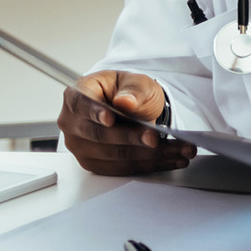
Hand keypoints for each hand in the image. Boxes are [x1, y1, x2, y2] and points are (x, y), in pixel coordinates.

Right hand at [57, 71, 194, 175]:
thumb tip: (125, 102)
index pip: (81, 104)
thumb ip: (132, 90)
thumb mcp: (135, 81)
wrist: (131, 107)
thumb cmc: (127, 91)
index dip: (95, 112)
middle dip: (132, 138)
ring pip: (114, 156)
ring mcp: (80, 146)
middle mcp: (72, 123)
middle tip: (155, 138)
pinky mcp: (95, 163)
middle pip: (99, 135)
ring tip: (178, 150)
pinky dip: (150, 165)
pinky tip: (171, 160)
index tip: (111, 119)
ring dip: (149, 155)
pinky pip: (122, 169)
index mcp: (76, 95)